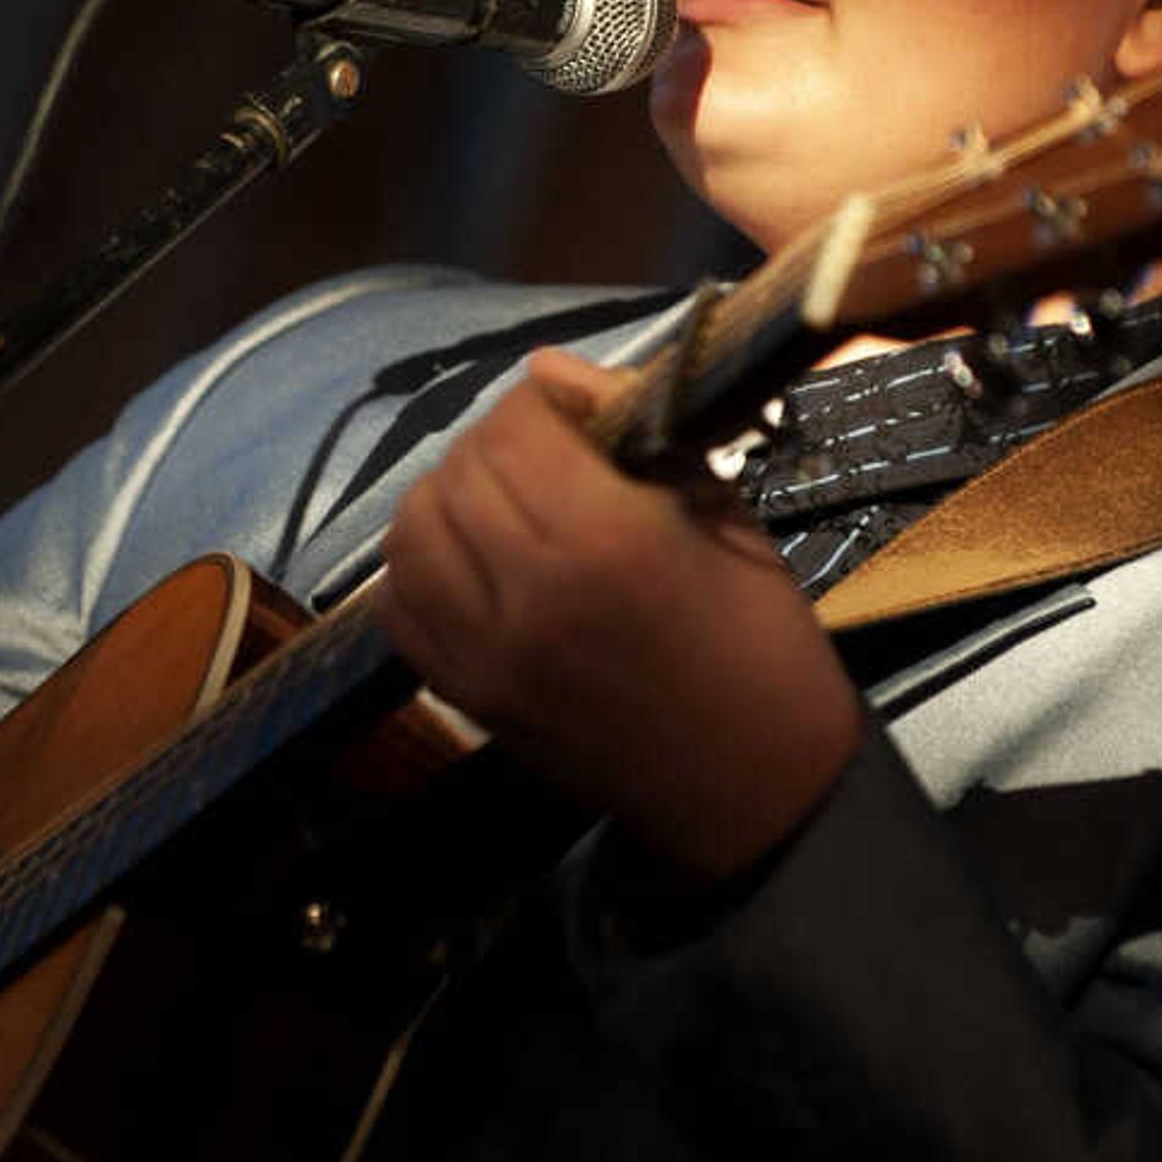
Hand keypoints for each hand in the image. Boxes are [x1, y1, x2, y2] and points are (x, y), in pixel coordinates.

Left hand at [376, 348, 861, 883]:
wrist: (752, 789)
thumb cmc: (761, 642)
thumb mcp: (724, 516)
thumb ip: (635, 434)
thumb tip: (549, 372)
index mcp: (608, 539)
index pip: (516, 425)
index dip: (541, 404)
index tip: (578, 416)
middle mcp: (528, 591)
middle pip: (459, 471)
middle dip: (498, 444)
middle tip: (548, 457)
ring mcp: (484, 651)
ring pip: (410, 530)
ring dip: (449, 499)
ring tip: (504, 506)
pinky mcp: (464, 695)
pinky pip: (400, 604)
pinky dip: (423, 567)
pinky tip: (472, 563)